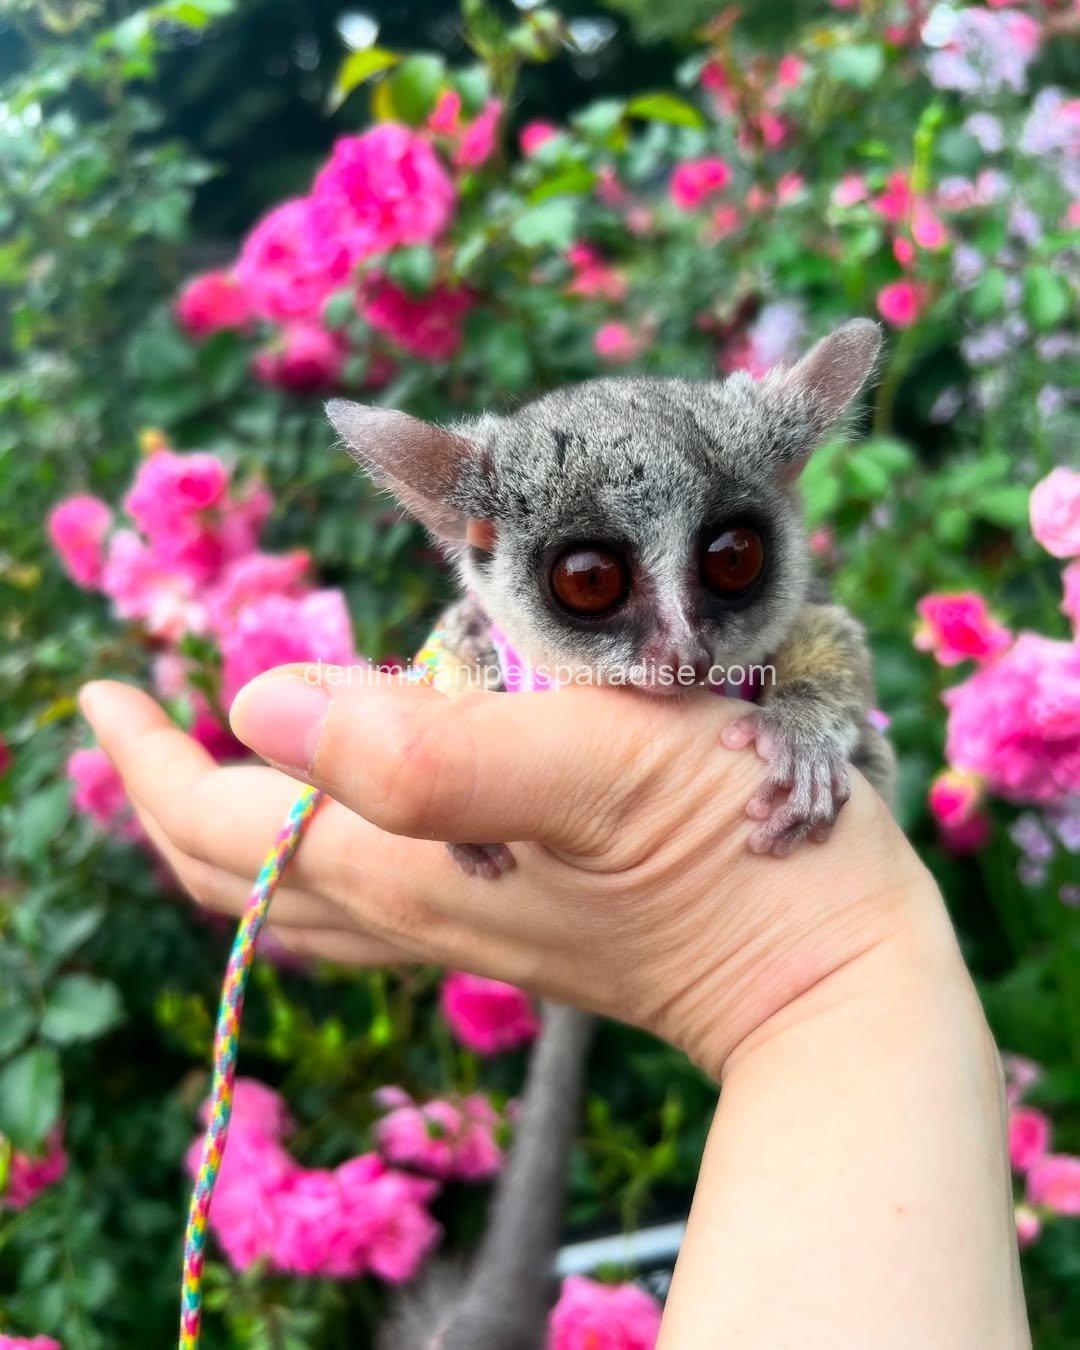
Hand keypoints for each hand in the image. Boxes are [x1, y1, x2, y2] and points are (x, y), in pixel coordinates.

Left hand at [81, 669, 924, 1077]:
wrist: (825, 972)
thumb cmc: (729, 847)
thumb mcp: (593, 769)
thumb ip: (430, 747)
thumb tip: (260, 706)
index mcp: (410, 862)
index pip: (226, 824)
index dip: (146, 759)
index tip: (99, 688)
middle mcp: (417, 904)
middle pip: (241, 877)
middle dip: (168, 801)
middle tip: (137, 722)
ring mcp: (467, 920)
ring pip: (301, 896)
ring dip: (236, 830)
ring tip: (220, 757)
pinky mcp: (519, 915)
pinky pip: (370, 897)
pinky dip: (318, 847)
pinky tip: (352, 805)